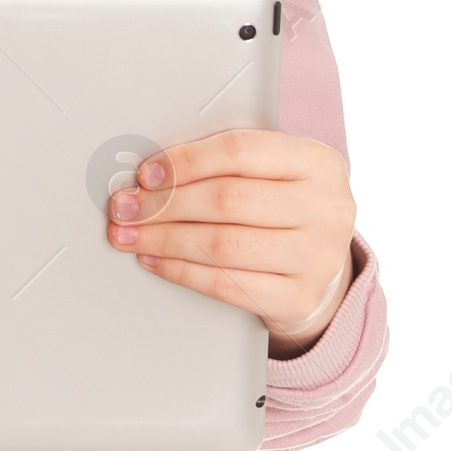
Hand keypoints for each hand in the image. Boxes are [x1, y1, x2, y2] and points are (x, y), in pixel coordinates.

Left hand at [105, 129, 356, 358]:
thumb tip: (152, 171)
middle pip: (227, 200)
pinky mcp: (298, 299)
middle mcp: (325, 208)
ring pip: (222, 245)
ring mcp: (317, 257)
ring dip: (164, 239)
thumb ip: (225, 164)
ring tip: (131, 235)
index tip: (147, 173)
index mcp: (317, 162)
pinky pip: (225, 285)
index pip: (240, 151)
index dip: (185, 161)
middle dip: (164, 204)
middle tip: (126, 207)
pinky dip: (181, 272)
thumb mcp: (274, 174)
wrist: (323, 271)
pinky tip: (156, 261)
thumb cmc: (285, 210)